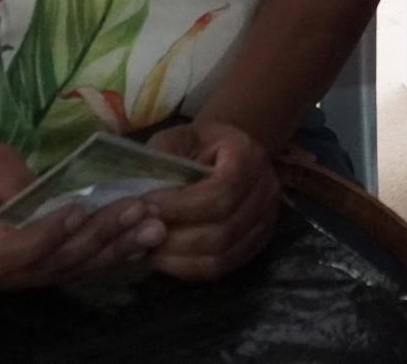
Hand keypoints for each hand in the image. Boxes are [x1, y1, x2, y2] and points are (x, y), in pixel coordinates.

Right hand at [0, 141, 162, 292]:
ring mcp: (3, 282)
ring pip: (62, 271)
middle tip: (140, 213)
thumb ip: (16, 181)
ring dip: (110, 250)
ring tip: (150, 228)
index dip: (44, 236)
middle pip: (46, 264)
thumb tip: (60, 197)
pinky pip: (64, 269)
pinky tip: (136, 241)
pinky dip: (102, 255)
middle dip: (97, 238)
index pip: (6, 252)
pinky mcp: (23, 276)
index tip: (79, 211)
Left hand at [140, 119, 281, 281]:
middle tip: (141, 234)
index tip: (146, 208)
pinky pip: (223, 267)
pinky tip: (166, 259)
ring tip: (149, 249)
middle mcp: (266, 190)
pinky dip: (190, 269)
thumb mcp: (177, 138)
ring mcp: (266, 220)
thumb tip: (140, 199)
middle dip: (176, 238)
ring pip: (222, 254)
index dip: (181, 207)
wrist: (228, 152)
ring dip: (180, 258)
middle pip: (223, 230)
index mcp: (248, 155)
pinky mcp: (256, 244)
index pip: (220, 192)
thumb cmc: (199, 144)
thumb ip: (162, 159)